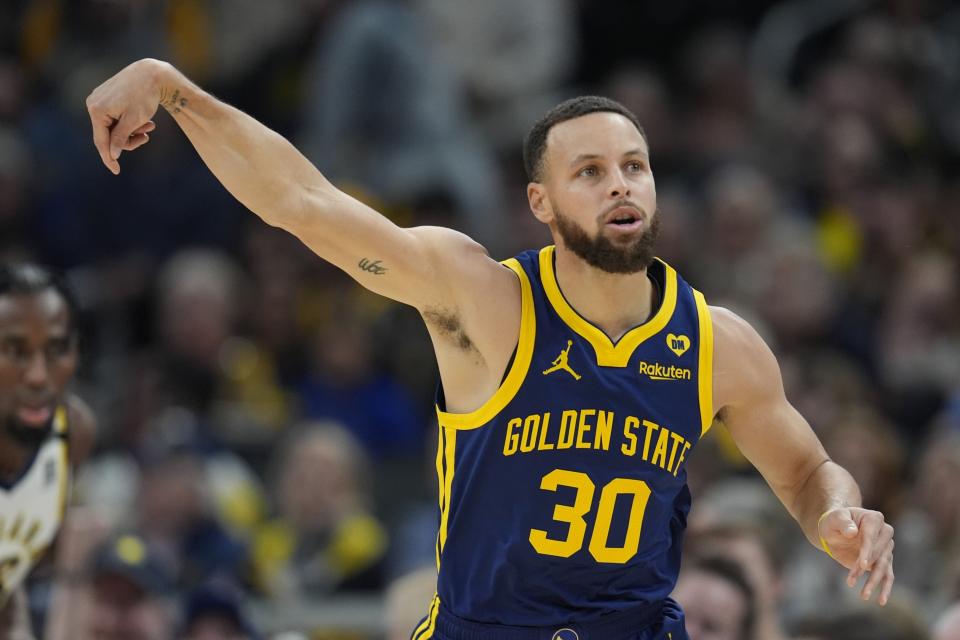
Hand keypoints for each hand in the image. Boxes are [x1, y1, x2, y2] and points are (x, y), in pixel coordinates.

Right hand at [85, 58, 166, 174]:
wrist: (151, 73)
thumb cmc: (144, 96)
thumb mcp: (133, 121)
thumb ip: (121, 138)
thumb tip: (112, 154)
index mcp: (96, 110)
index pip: (101, 141)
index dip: (109, 158)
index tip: (116, 171)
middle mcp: (93, 104)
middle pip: (109, 135)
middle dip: (129, 139)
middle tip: (147, 136)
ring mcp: (99, 100)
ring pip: (114, 127)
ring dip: (132, 130)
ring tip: (150, 125)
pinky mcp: (106, 98)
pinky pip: (116, 118)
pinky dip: (129, 122)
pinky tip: (145, 118)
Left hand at [818, 507, 894, 604]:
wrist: (835, 530)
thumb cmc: (834, 521)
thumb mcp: (834, 519)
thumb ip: (843, 523)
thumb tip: (852, 532)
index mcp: (874, 519)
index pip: (872, 537)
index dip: (867, 551)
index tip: (862, 565)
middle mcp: (885, 533)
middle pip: (879, 554)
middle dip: (865, 568)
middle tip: (850, 581)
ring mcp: (886, 548)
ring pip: (883, 567)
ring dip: (873, 582)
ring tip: (863, 596)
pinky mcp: (883, 561)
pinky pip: (887, 576)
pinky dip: (885, 588)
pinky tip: (880, 601)